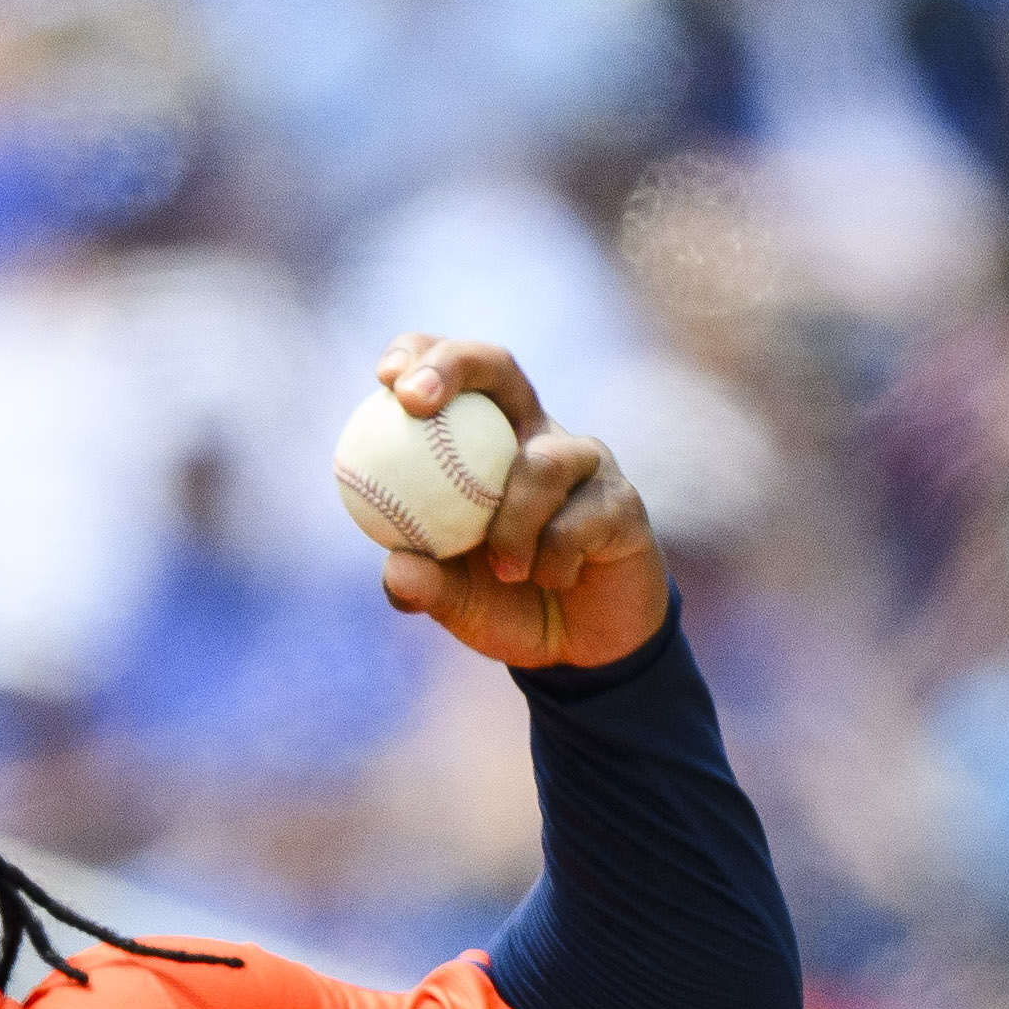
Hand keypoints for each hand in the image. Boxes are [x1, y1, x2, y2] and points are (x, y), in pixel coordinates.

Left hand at [364, 335, 669, 673]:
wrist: (582, 651)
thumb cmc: (508, 606)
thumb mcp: (455, 602)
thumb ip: (423, 586)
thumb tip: (395, 569)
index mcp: (487, 443)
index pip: (453, 379)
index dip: (421, 357)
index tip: (385, 379)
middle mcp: (536, 435)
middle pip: (498, 367)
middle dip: (453, 365)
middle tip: (413, 401)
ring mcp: (585, 462)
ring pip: (540, 462)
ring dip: (513, 524)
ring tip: (506, 572)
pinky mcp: (623, 500)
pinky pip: (576, 522)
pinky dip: (552, 561)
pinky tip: (554, 581)